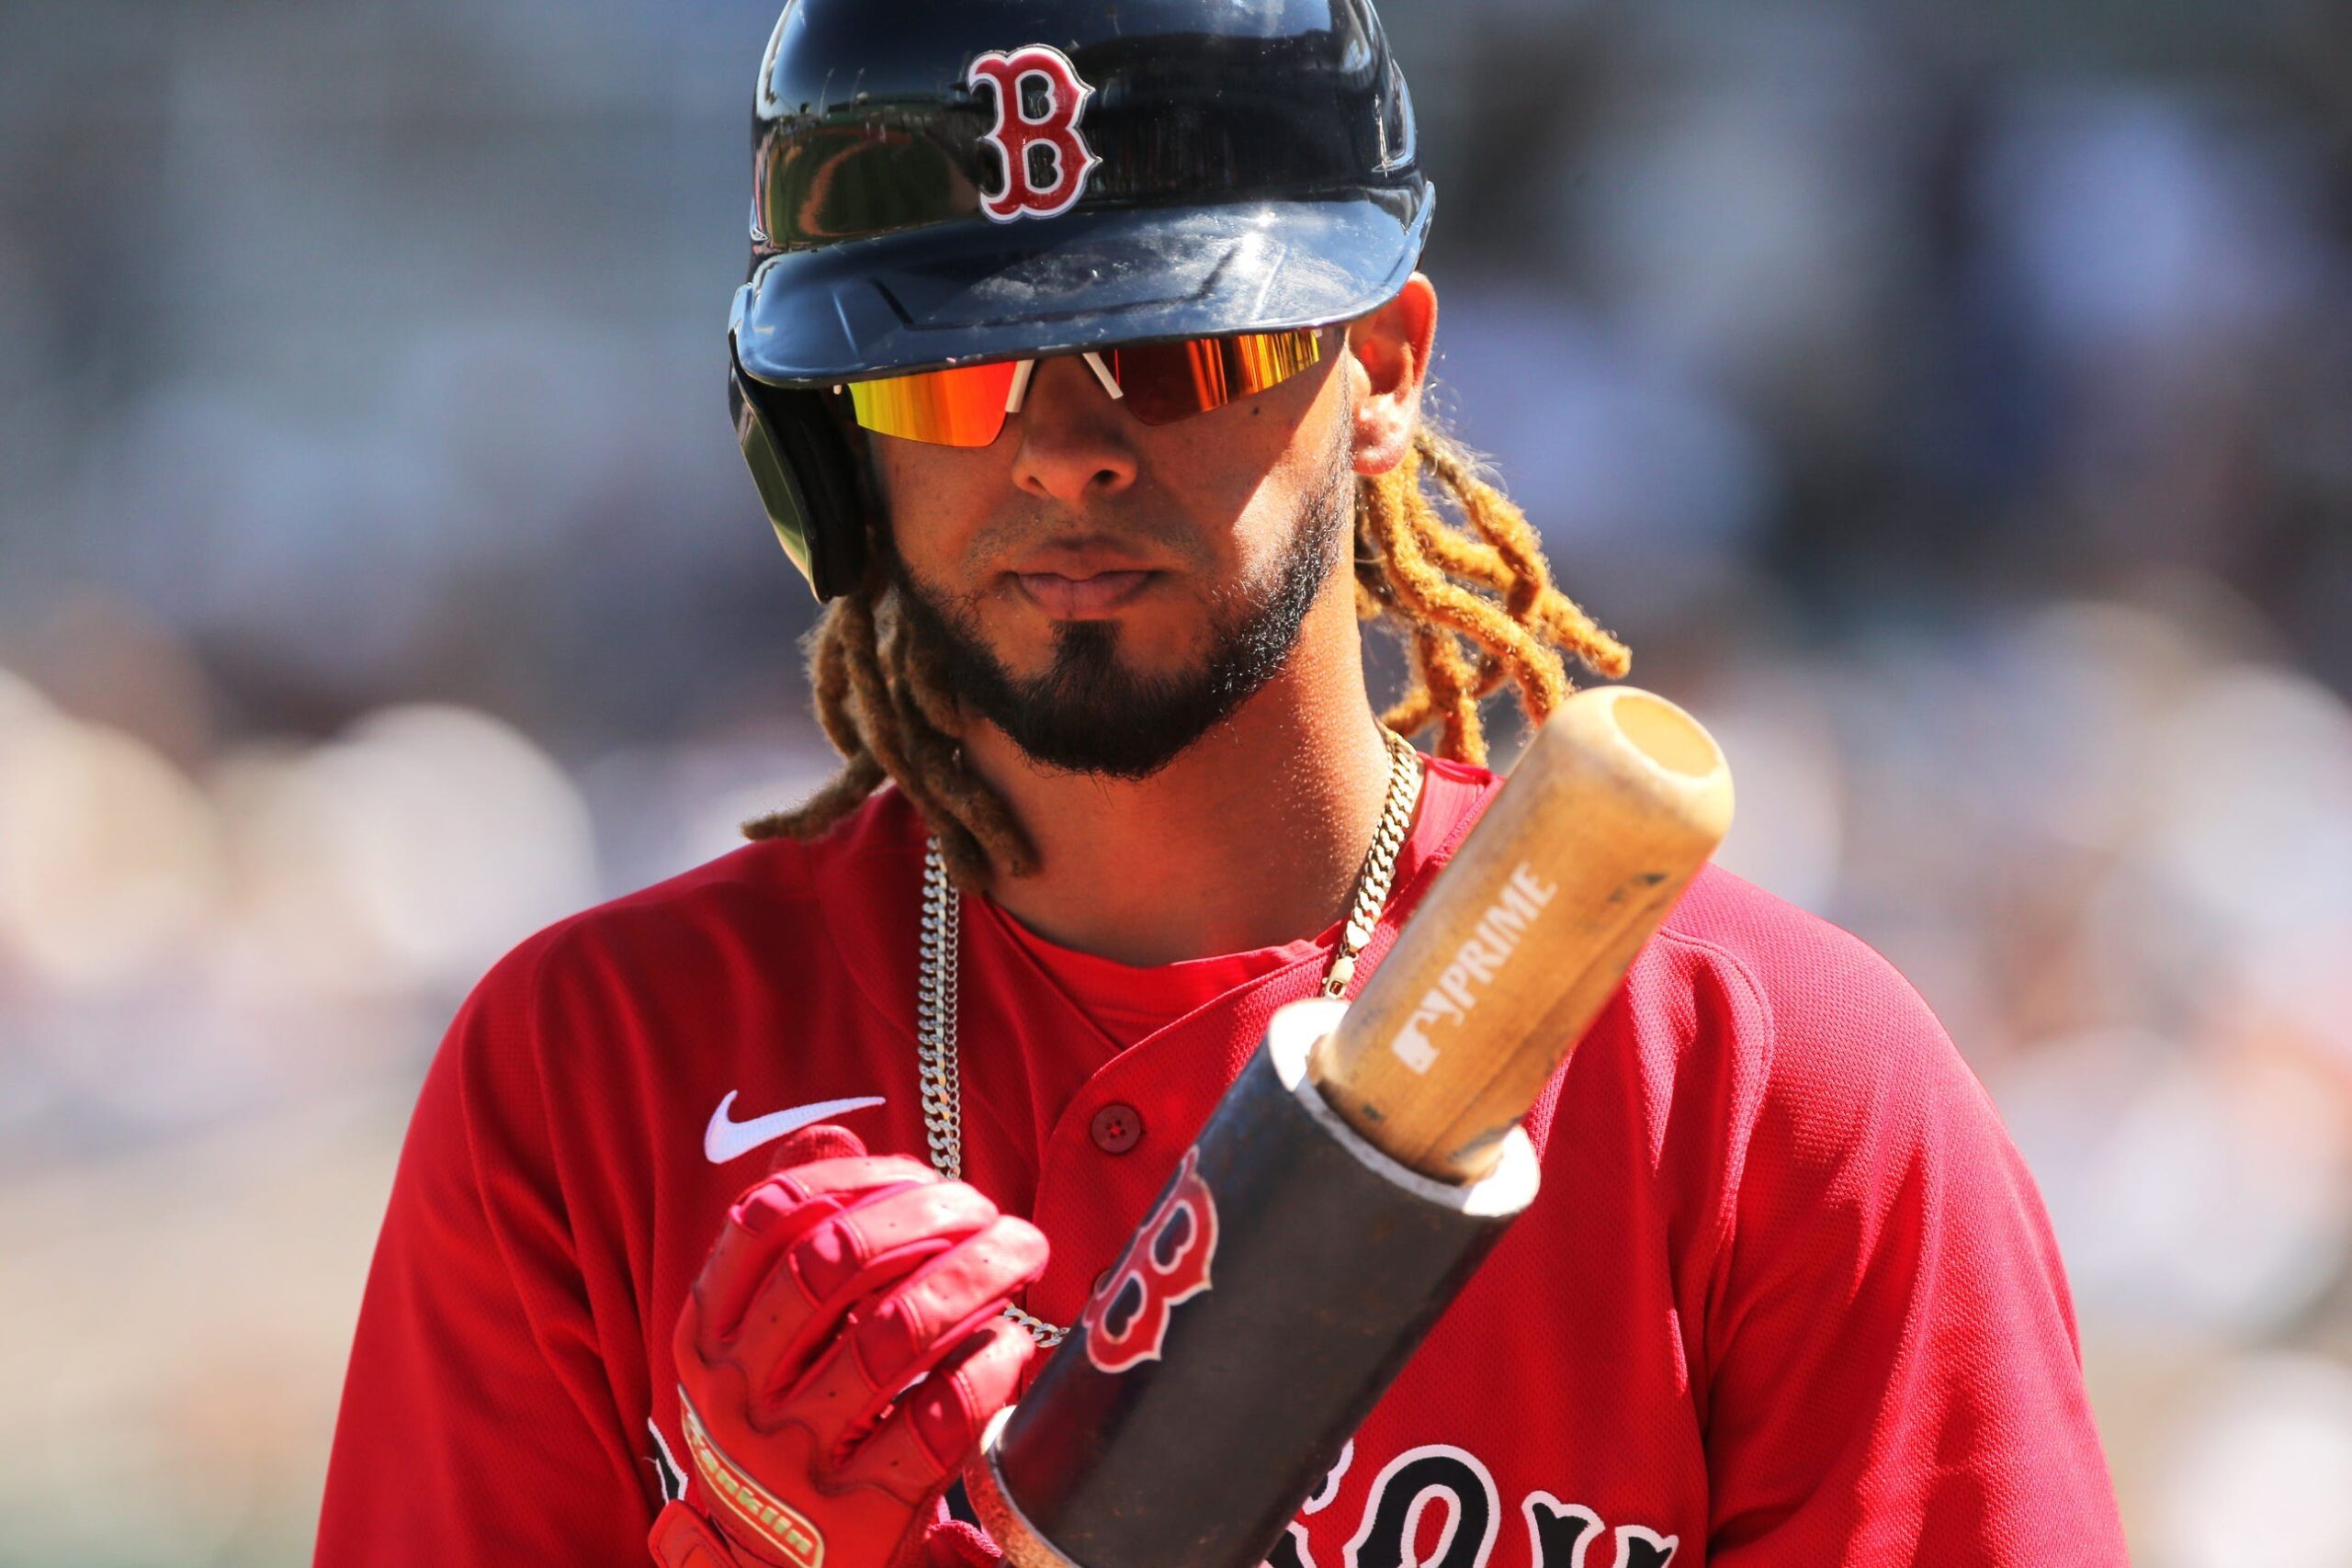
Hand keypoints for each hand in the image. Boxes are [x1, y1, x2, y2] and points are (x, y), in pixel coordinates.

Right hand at [651, 1127, 1047, 1567]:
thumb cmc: (795, 1432)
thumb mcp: (765, 1345)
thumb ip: (791, 1239)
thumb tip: (825, 1134)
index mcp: (704, 1342)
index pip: (764, 1219)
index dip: (853, 1178)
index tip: (917, 1174)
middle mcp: (736, 1400)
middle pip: (835, 1261)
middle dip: (927, 1215)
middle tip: (988, 1208)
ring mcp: (796, 1463)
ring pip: (895, 1332)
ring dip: (974, 1277)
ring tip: (1019, 1256)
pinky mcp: (864, 1520)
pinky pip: (939, 1418)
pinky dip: (989, 1367)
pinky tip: (1013, 1346)